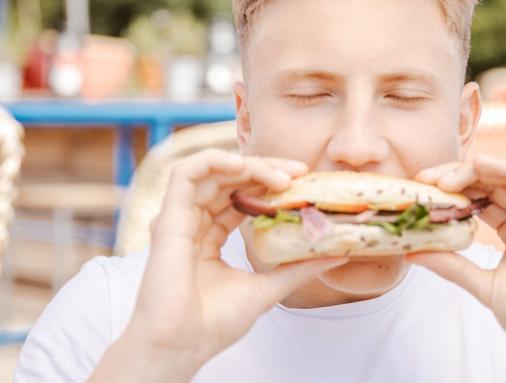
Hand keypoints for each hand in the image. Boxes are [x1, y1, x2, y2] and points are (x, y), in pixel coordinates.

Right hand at [90, 150, 346, 381]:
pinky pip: (185, 172)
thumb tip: (337, 253)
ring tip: (282, 177)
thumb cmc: (214, 323)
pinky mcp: (168, 216)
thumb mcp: (267, 288)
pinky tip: (244, 165)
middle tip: (300, 172)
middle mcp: (193, 221)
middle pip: (229, 179)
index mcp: (209, 235)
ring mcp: (179, 217)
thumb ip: (298, 267)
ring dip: (249, 164)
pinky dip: (215, 160)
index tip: (303, 181)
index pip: (241, 196)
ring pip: (212, 170)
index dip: (270, 183)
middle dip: (266, 168)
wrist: (182, 345)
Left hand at [411, 154, 505, 382]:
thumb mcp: (484, 286)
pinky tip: (480, 164)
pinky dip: (504, 169)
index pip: (478, 197)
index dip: (450, 189)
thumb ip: (452, 266)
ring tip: (442, 177)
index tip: (419, 191)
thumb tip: (412, 252)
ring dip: (473, 171)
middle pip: (489, 182)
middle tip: (424, 180)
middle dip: (454, 175)